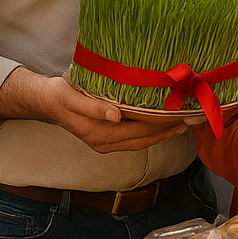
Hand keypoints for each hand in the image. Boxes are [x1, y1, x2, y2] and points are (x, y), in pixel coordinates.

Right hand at [0, 68, 187, 154]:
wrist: (47, 101)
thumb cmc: (61, 96)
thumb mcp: (73, 98)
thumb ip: (93, 108)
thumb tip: (116, 116)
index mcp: (99, 135)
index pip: (137, 132)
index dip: (159, 126)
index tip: (179, 117)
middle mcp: (105, 143)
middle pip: (143, 140)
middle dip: (167, 132)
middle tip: (190, 119)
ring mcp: (106, 143)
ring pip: (141, 142)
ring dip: (162, 134)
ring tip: (183, 124)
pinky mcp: (108, 138)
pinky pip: (134, 139)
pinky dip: (151, 133)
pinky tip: (164, 125)